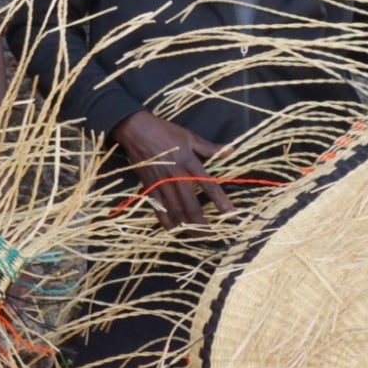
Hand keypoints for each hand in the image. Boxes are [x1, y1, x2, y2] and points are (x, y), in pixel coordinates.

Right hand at [112, 109, 228, 226]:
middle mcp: (177, 177)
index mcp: (190, 163)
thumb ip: (209, 147)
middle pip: (191, 206)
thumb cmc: (164, 131)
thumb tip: (231, 150)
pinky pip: (158, 207)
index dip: (221, 202)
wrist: (136, 130)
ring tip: (195, 237)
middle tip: (210, 235)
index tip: (231, 215)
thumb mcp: (189, 136)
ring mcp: (162, 183)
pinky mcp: (149, 186)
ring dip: (186, 226)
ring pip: (175, 210)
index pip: (209, 186)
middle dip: (201, 223)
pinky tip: (172, 230)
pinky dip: (165, 221)